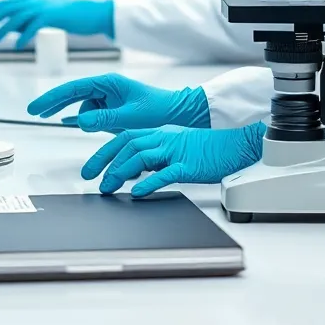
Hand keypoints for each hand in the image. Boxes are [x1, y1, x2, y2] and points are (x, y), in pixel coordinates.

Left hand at [0, 0, 112, 48]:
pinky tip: (16, 46)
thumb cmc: (74, 17)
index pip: (5, 4)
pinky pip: (34, 25)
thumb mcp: (48, 16)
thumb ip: (31, 20)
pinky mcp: (53, 15)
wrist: (96, 12)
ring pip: (17, 16)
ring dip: (2, 29)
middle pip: (6, 7)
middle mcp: (36, 0)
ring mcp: (44, 6)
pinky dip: (24, 35)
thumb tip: (13, 29)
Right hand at [27, 73, 209, 131]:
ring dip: (87, 121)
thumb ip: (104, 119)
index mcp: (108, 82)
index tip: (36, 106)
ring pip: (84, 110)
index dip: (52, 97)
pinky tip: (66, 121)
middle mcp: (104, 87)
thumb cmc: (157, 109)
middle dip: (53, 103)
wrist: (177, 112)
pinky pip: (90, 115)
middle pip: (71, 94)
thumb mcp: (130, 116)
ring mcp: (106, 98)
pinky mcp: (110, 109)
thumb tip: (79, 121)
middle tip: (33, 111)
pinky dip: (82, 120)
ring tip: (113, 125)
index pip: (73, 88)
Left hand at [82, 123, 266, 196]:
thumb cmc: (206, 149)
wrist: (234, 146)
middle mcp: (164, 138)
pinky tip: (138, 192)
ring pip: (141, 156)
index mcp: (159, 132)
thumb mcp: (174, 146)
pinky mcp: (189, 165)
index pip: (124, 137)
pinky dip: (149, 182)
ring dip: (121, 172)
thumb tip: (131, 172)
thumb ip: (153, 156)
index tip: (90, 168)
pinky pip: (166, 173)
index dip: (103, 152)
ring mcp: (176, 150)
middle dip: (106, 162)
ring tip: (109, 188)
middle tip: (92, 180)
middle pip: (127, 144)